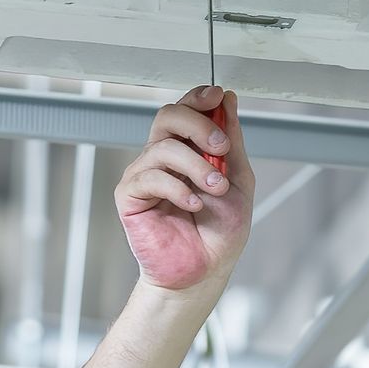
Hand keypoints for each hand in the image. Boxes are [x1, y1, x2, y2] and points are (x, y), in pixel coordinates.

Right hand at [115, 86, 254, 298]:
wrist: (205, 271)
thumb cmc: (220, 232)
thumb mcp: (238, 180)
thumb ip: (231, 142)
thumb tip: (228, 100)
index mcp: (188, 148)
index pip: (186, 109)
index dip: (198, 97)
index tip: (217, 96)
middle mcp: (163, 156)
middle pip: (169, 116)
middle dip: (198, 124)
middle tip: (220, 147)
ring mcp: (144, 174)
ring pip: (163, 147)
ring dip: (196, 165)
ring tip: (215, 189)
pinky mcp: (130, 196)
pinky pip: (149, 176)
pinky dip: (177, 187)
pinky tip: (193, 204)